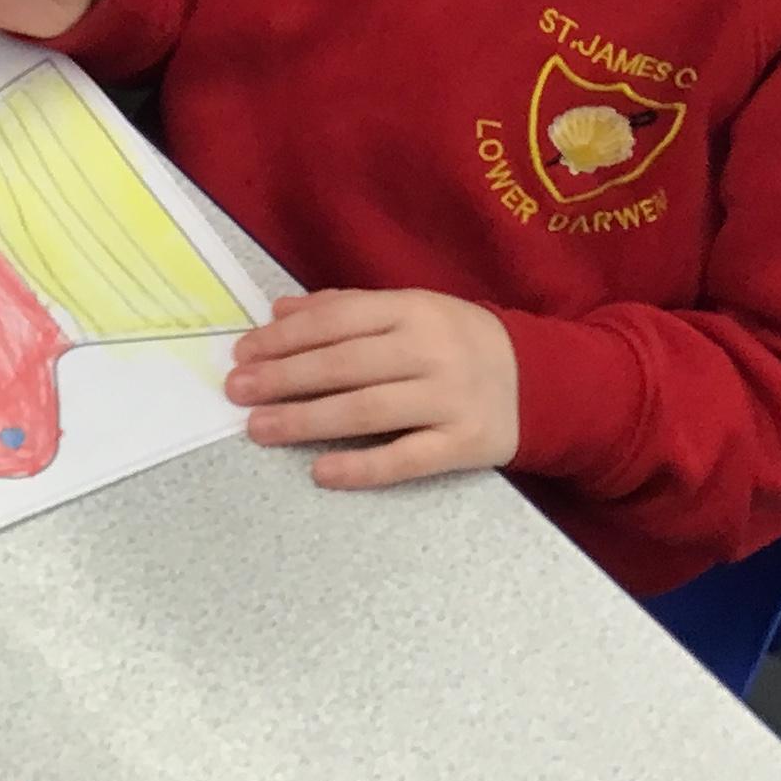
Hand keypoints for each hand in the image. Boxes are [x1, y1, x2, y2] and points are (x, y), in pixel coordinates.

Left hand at [228, 290, 518, 488]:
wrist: (542, 382)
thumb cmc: (460, 342)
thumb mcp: (412, 310)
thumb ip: (347, 309)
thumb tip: (279, 312)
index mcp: (414, 309)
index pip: (338, 321)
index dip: (286, 338)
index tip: (244, 352)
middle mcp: (431, 350)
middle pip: (345, 365)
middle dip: (284, 378)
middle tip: (238, 391)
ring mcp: (449, 399)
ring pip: (367, 411)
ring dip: (306, 421)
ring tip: (259, 428)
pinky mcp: (464, 445)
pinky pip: (405, 459)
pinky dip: (361, 467)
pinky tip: (320, 472)